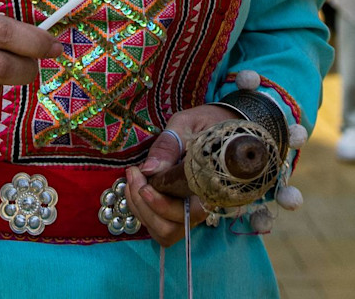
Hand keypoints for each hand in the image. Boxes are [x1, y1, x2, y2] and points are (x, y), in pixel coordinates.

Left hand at [124, 104, 236, 246]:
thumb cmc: (208, 122)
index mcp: (212, 187)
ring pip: (163, 231)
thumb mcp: (187, 124)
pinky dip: (142, 211)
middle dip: (144, 206)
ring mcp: (191, 211)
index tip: (143, 177)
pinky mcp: (180, 209)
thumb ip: (168, 145)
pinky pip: (159, 224)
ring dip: (141, 211)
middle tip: (133, 175)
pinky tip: (137, 187)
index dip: (161, 203)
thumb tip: (149, 170)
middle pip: (170, 229)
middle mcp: (203, 206)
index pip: (187, 213)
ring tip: (133, 180)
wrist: (222, 124)